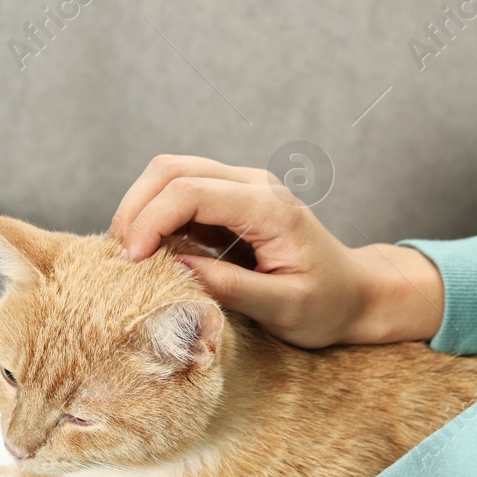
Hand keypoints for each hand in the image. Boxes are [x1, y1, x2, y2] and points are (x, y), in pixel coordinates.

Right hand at [111, 155, 443, 347]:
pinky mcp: (226, 201)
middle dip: (135, 208)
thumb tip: (174, 267)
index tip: (131, 261)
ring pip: (168, 173)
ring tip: (131, 253)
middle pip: (171, 169)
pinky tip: (150, 251)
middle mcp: (252, 184)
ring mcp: (238, 187)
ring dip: (139, 208)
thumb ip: (232, 287)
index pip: (191, 191)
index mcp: (269, 207)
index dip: (150, 221)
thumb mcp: (285, 307)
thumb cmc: (326, 304)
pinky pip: (176, 192)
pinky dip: (152, 216)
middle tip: (122, 257)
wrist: (355, 294)